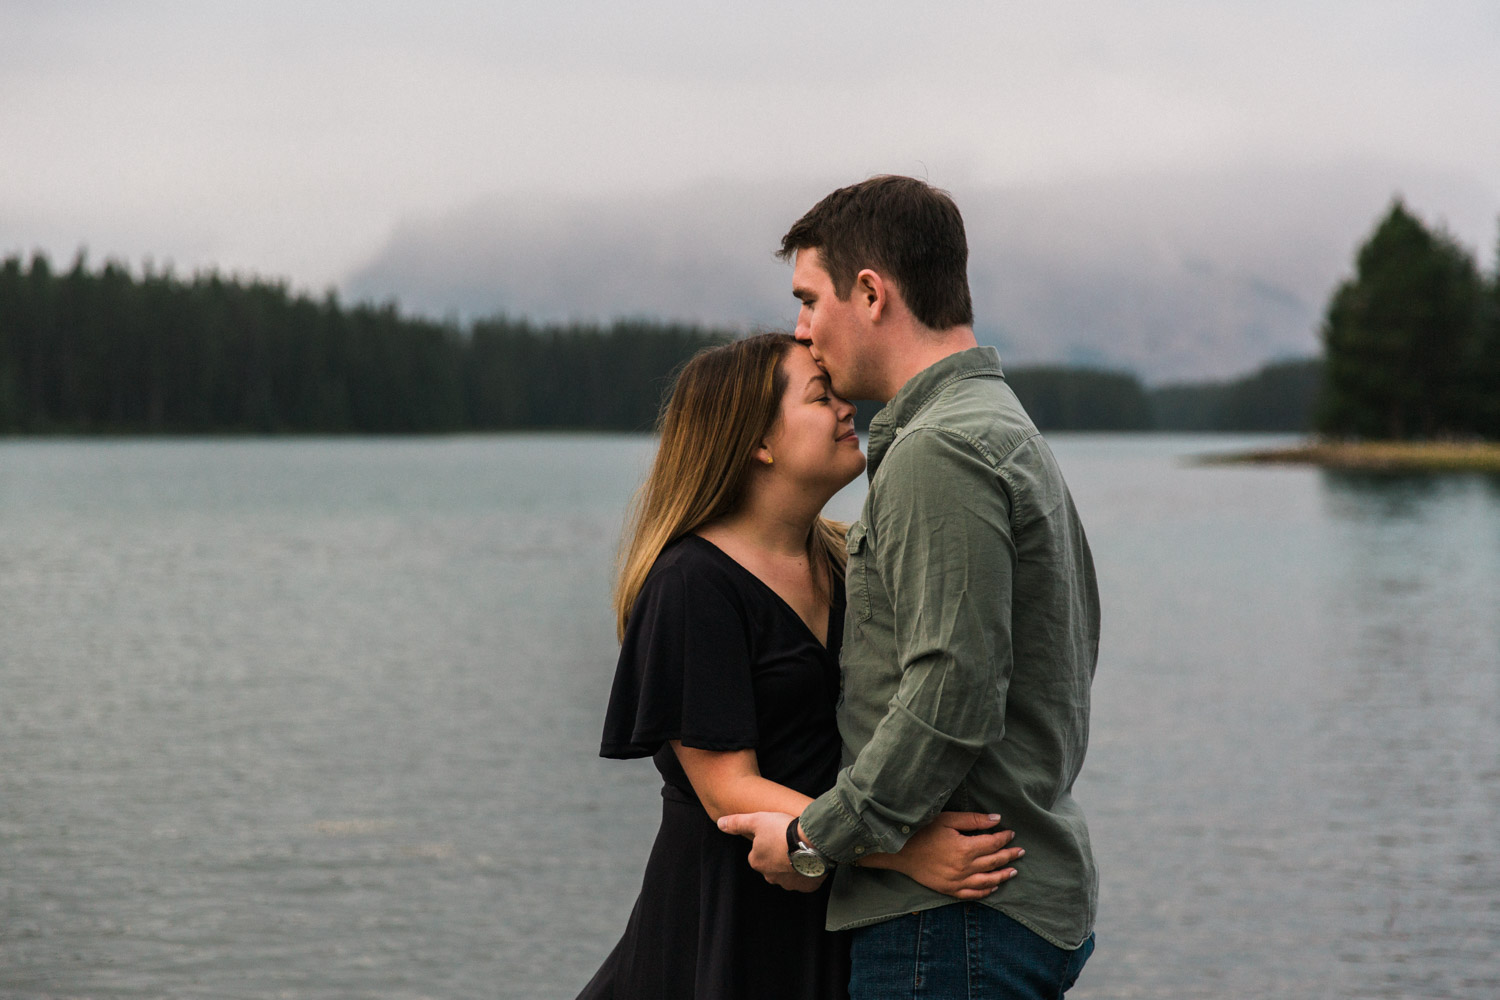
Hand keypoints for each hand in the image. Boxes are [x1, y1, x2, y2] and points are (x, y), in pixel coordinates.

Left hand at [716, 811, 825, 892]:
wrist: (812, 843)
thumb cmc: (782, 830)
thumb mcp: (757, 820)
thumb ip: (737, 823)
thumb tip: (720, 823)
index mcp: (757, 862)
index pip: (757, 853)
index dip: (766, 842)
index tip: (776, 834)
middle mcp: (770, 877)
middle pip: (772, 865)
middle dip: (779, 855)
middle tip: (789, 840)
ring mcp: (789, 884)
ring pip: (788, 873)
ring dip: (793, 864)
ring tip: (802, 848)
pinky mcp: (806, 886)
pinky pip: (805, 879)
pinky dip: (808, 870)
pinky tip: (812, 858)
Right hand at [885, 812, 1022, 899]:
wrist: (899, 851)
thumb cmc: (922, 831)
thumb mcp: (947, 819)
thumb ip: (973, 820)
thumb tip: (997, 820)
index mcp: (965, 848)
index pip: (992, 844)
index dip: (1004, 838)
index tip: (1011, 834)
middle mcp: (964, 868)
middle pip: (994, 862)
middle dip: (1009, 856)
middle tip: (1021, 852)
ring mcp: (957, 881)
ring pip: (987, 881)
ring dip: (1003, 875)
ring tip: (1014, 871)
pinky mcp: (949, 889)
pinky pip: (972, 894)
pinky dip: (985, 891)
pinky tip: (993, 887)